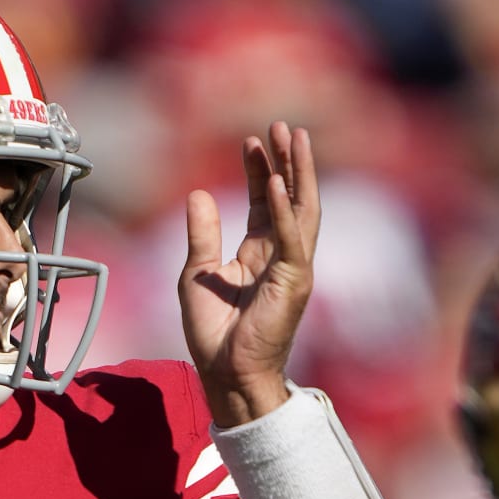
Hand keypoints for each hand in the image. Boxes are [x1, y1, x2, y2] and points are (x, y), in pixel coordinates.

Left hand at [179, 121, 320, 427]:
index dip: (260, 171)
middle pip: (290, 197)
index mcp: (260, 253)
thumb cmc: (212, 332)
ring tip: (292, 137)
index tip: (252, 141)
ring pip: (301, 209)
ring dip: (297, 172)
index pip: (267, 202)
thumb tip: (199, 194)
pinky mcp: (292, 281)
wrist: (224, 372)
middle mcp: (282, 255)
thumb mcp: (197, 273)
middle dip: (286, 161)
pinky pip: (291, 239)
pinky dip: (286, 210)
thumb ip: (202, 234)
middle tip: (280, 126)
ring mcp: (292, 267)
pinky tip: (279, 180)